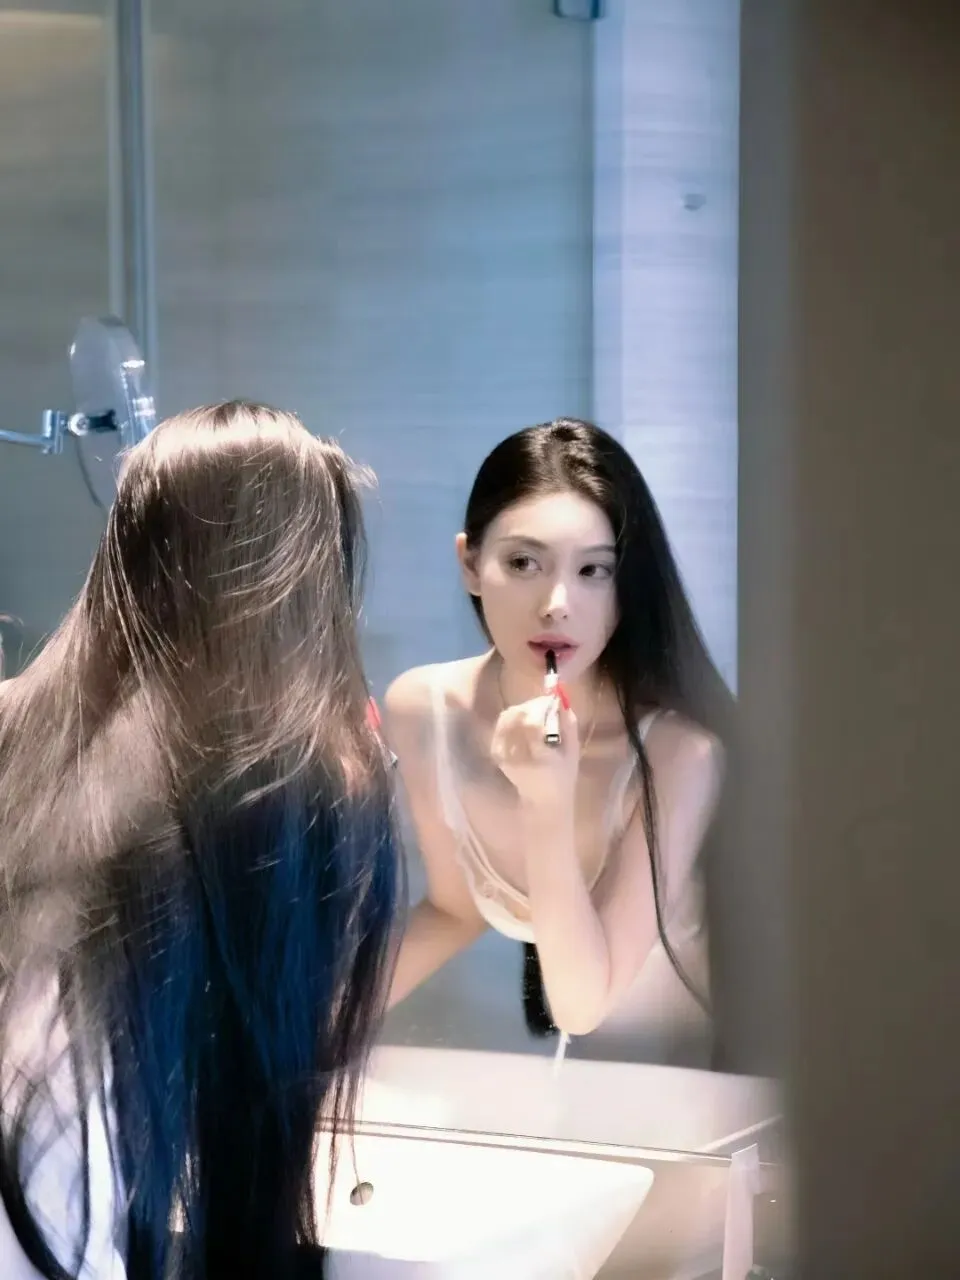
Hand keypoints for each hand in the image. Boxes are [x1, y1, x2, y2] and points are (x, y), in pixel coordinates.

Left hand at [489, 691, 578, 810]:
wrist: (542, 799)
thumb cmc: (562, 776)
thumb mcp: (573, 752)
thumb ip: (569, 726)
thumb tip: (562, 701)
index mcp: (540, 758)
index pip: (532, 725)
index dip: (540, 707)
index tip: (551, 701)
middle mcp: (518, 756)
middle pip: (516, 719)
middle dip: (531, 706)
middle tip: (544, 704)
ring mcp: (504, 755)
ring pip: (506, 719)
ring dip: (521, 709)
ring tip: (535, 712)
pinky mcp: (496, 754)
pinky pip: (500, 727)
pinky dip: (511, 718)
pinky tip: (523, 721)